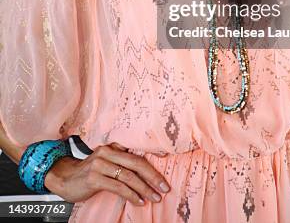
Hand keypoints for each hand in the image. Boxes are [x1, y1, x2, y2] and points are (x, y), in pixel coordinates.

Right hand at [44, 142, 170, 205]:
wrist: (65, 178)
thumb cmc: (89, 170)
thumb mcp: (106, 160)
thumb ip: (120, 158)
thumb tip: (143, 164)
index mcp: (113, 146)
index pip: (136, 152)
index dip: (152, 159)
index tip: (165, 166)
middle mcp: (107, 152)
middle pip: (136, 163)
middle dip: (153, 176)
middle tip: (164, 187)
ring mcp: (100, 164)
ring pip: (128, 176)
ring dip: (144, 188)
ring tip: (154, 197)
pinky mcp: (94, 178)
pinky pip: (117, 186)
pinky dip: (131, 194)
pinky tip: (138, 201)